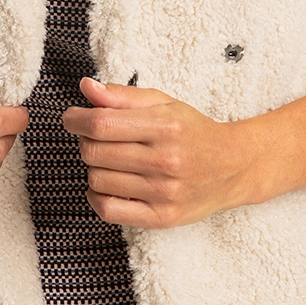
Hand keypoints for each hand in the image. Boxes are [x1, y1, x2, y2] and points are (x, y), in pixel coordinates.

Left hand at [63, 77, 258, 227]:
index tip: (72, 118)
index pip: (102, 124)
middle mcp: (166, 160)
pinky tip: (107, 184)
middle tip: (96, 137)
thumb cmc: (193, 132)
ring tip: (111, 160)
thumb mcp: (163, 104)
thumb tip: (86, 87)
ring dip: (94, 168)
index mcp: (166, 126)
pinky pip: (108, 210)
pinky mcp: (161, 218)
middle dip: (85, 141)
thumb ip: (122, 96)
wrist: (233, 167)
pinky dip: (97, 196)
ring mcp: (164, 193)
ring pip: (97, 180)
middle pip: (95, 152)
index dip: (77, 119)